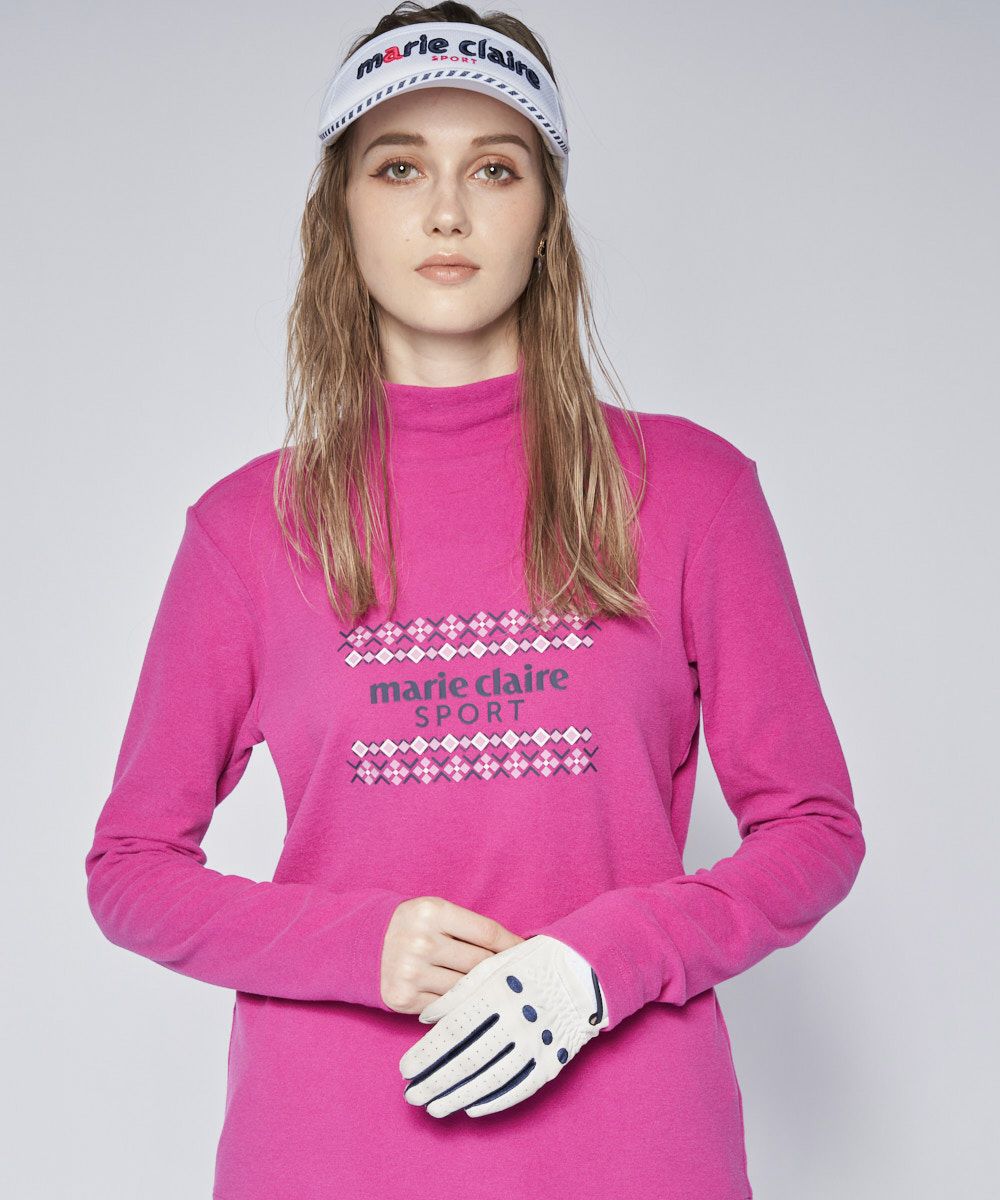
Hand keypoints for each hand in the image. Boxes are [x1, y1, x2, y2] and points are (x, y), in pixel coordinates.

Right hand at [380, 896, 523, 1014]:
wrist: (366, 943)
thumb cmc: (415, 926)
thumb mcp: (437, 912)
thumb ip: (470, 928)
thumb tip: (516, 950)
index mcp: (432, 911)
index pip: (487, 933)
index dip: (511, 946)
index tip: (527, 955)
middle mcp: (420, 941)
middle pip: (479, 963)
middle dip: (500, 970)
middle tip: (520, 977)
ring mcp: (410, 971)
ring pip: (465, 988)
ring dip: (483, 991)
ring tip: (498, 991)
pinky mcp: (402, 997)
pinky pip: (445, 1005)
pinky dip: (459, 1004)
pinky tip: (470, 1002)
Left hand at [399, 934, 607, 1117]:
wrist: (582, 972)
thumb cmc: (529, 966)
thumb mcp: (492, 967)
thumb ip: (457, 992)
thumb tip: (424, 1020)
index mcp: (498, 993)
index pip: (453, 1031)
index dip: (426, 1054)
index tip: (404, 1069)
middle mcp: (517, 1020)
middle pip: (468, 1060)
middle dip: (435, 1082)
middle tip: (412, 1096)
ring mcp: (537, 1043)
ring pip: (491, 1079)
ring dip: (459, 1097)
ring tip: (435, 1107)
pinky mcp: (553, 1061)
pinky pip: (519, 1088)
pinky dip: (494, 1101)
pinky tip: (472, 1109)